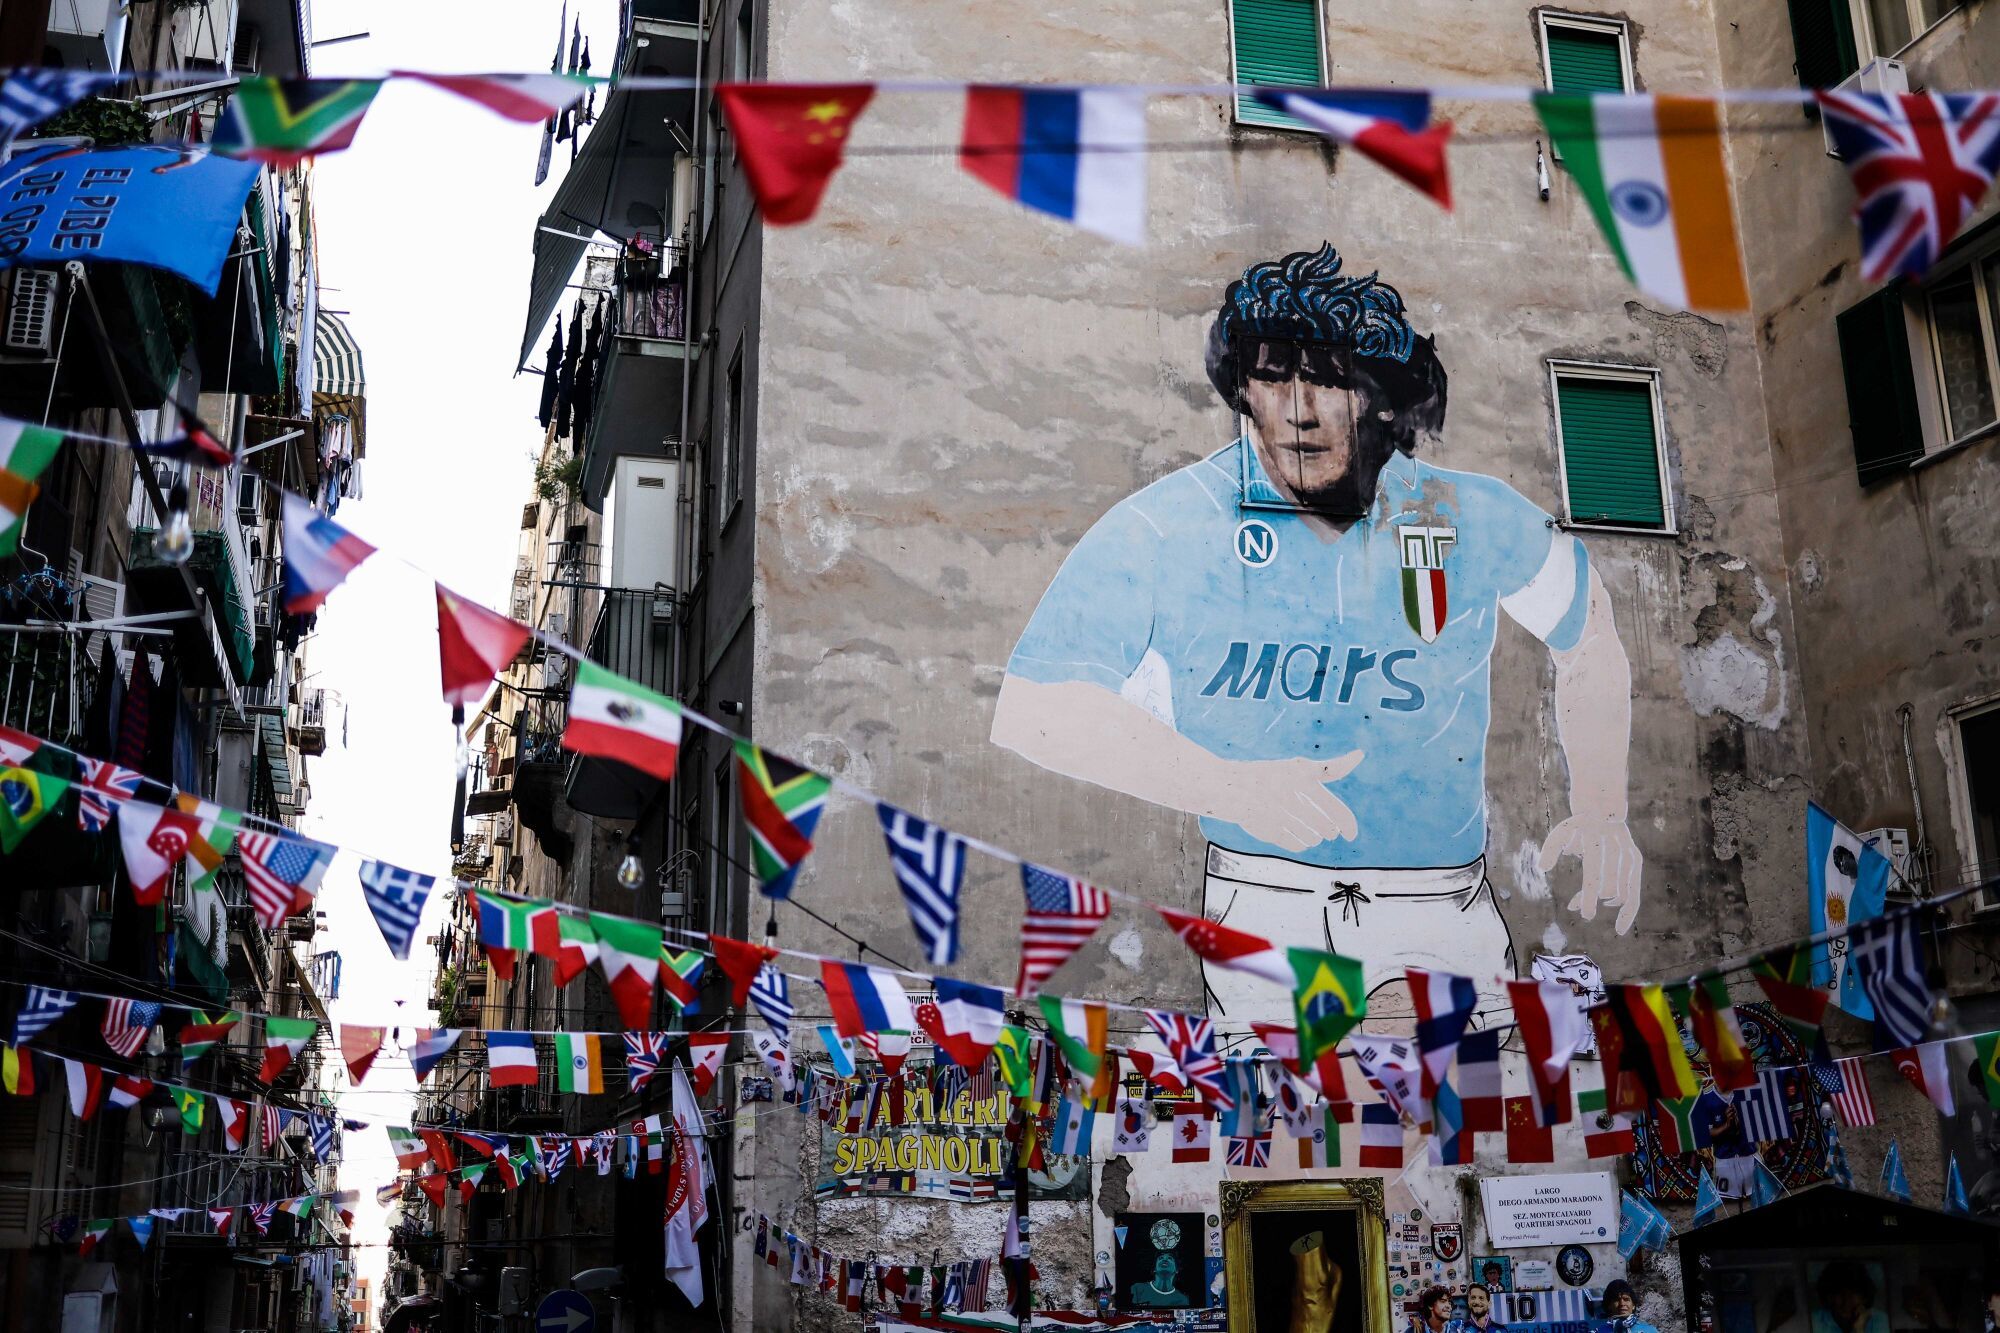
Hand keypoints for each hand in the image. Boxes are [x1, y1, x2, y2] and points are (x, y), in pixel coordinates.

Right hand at [1210, 750, 1363, 851]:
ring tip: (1312, 830)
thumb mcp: (1300, 767)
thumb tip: (1360, 755)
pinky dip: (1301, 844)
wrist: (1229, 787)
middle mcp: (1291, 796)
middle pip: (1326, 828)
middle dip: (1330, 830)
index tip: (1351, 835)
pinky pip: (1296, 845)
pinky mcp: (1268, 830)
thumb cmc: (1272, 775)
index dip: (1348, 825)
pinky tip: (1298, 836)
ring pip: (1312, 838)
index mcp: (1303, 778)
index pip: (1336, 810)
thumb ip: (1331, 768)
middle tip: (1328, 829)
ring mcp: (1278, 814)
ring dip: (1316, 837)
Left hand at [1539, 812, 1641, 934]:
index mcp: (1596, 840)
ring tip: (1587, 905)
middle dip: (1591, 899)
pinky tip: (1617, 923)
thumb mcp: (1560, 832)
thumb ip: (1550, 849)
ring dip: (1605, 903)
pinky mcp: (1636, 860)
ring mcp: (1629, 854)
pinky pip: (1635, 890)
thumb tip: (1542, 867)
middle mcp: (1616, 848)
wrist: (1603, 809)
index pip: (1594, 873)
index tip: (1586, 915)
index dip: (1590, 895)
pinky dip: (1628, 910)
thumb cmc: (1576, 826)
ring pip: (1623, 891)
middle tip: (1574, 905)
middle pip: (1607, 885)